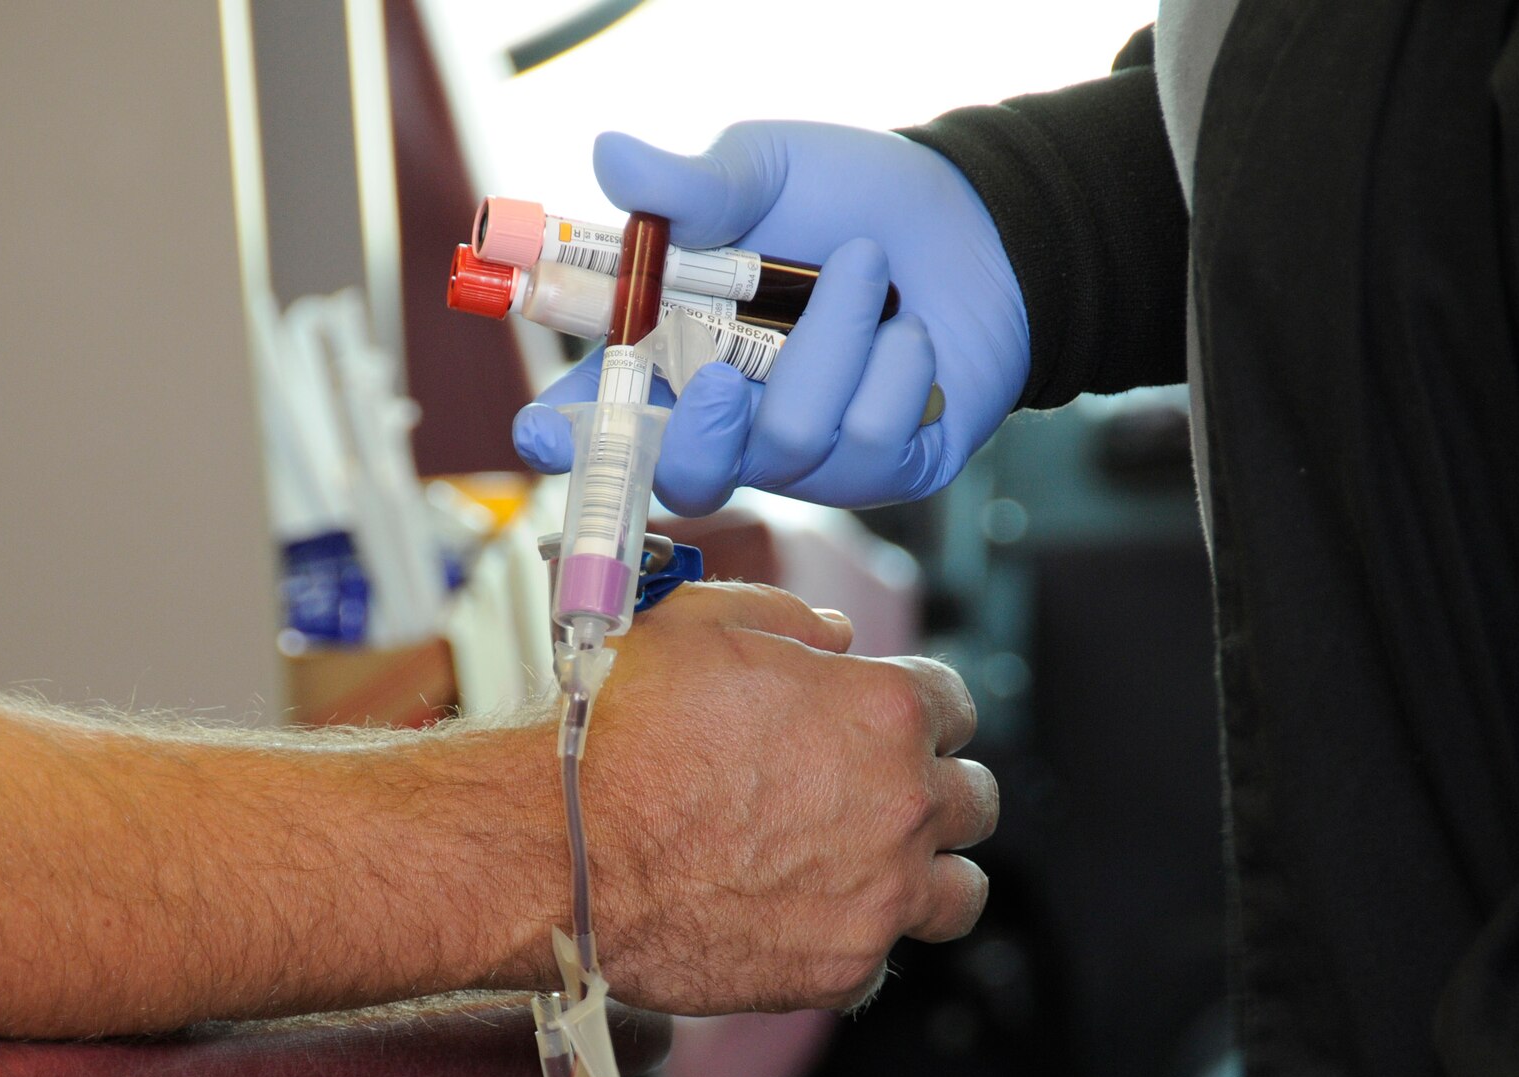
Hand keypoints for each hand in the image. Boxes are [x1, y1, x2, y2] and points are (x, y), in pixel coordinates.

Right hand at [513, 122, 1027, 514]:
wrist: (974, 222)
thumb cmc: (850, 197)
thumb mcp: (766, 171)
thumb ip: (693, 186)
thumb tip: (612, 156)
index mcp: (671, 354)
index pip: (596, 414)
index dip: (564, 435)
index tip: (543, 432)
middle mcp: (727, 421)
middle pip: (683, 477)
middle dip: (696, 439)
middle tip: (723, 381)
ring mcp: (802, 458)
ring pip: (789, 442)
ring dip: (834, 340)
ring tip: (866, 265)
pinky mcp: (877, 470)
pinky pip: (868, 442)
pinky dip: (895, 366)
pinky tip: (911, 331)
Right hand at [575, 581, 996, 1013]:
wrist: (563, 850)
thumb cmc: (618, 737)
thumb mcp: (699, 624)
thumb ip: (788, 620)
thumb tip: (832, 636)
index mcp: (881, 710)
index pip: (955, 705)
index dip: (915, 710)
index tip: (888, 726)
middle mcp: (900, 803)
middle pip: (971, 799)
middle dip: (930, 790)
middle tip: (873, 797)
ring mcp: (879, 893)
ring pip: (960, 892)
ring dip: (927, 874)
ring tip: (873, 868)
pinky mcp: (840, 968)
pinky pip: (880, 960)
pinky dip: (850, 941)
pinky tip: (801, 920)